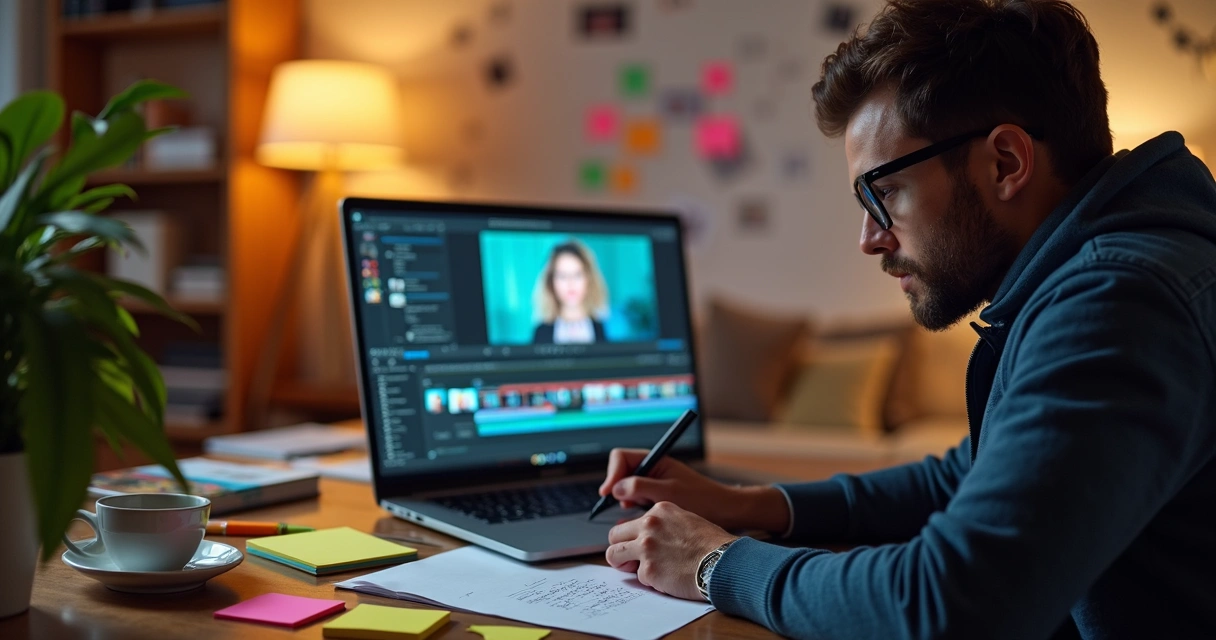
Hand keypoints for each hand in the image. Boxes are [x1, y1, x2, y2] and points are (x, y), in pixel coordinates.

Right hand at [599, 448, 791, 532]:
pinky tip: (645, 519)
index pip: (621, 458)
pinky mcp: (657, 498)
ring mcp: (654, 484)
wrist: (725, 511)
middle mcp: (652, 470)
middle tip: (625, 507)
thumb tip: (615, 488)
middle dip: (619, 490)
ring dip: (628, 501)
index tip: (609, 493)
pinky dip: (636, 510)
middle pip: (621, 473)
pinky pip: (637, 501)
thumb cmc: (702, 499)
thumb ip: (640, 487)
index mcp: (656, 460)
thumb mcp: (668, 493)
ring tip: (639, 513)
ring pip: (627, 489)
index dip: (612, 474)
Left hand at [605, 501, 736, 600]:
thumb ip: (664, 524)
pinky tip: (666, 578)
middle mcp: (649, 525)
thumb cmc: (712, 544)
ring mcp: (646, 547)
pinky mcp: (648, 570)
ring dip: (623, 563)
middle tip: (630, 559)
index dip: (634, 536)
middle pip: (614, 535)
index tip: (639, 545)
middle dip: (620, 547)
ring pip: (613, 554)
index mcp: (659, 510)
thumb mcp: (687, 520)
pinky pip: (638, 577)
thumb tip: (647, 535)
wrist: (723, 561)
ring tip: (637, 570)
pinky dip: (650, 580)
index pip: (631, 522)